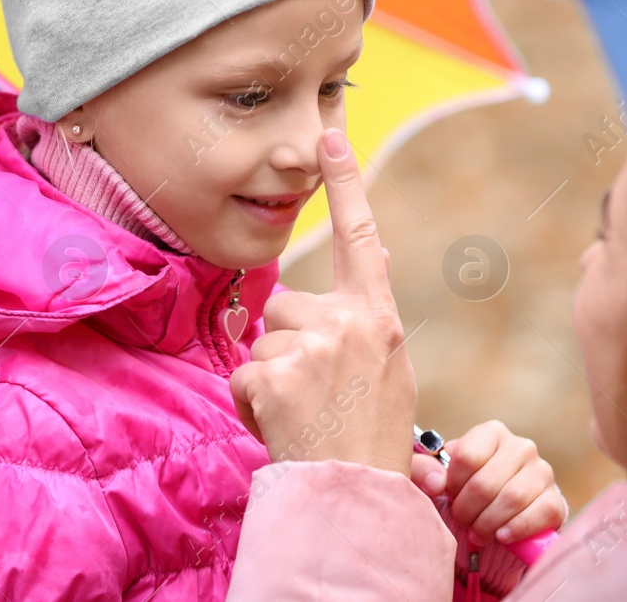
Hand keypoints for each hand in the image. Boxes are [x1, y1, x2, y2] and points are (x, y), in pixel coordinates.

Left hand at [230, 129, 416, 475]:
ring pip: (261, 343)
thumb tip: (358, 267)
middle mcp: (347, 323)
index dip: (346, 183)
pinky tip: (283, 426)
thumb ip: (362, 318)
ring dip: (269, 379)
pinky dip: (252, 406)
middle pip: (286, 306)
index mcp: (378, 317)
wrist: (357, 494)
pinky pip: (242, 377)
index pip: (361, 238)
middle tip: (316, 394)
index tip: (329, 133)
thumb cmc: (370, 432)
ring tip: (302, 414)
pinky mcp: (273, 375)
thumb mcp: (384, 365)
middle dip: (287, 347)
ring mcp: (310, 348)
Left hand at [411, 420, 565, 546]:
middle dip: (467, 510)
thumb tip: (436, 483)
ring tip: (478, 533)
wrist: (504, 513)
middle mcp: (521, 447)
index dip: (452, 484)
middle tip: (462, 520)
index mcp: (492, 433)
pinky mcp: (555, 500)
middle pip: (486, 482)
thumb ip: (424, 471)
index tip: (450, 496)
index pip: (466, 457)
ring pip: (511, 499)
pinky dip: (516, 529)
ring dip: (488, 523)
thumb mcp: (441, 475)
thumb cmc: (468, 490)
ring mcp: (542, 472)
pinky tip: (502, 536)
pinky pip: (537, 515)